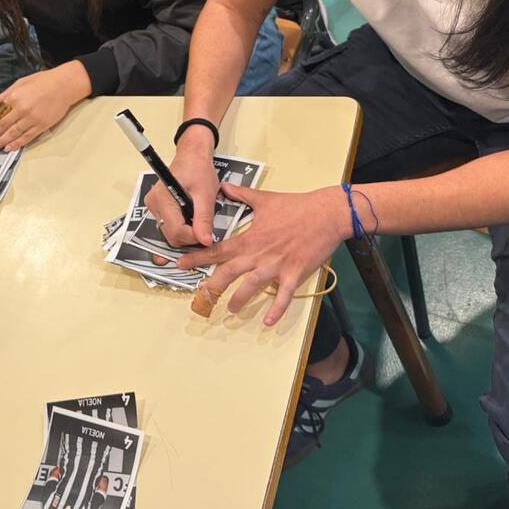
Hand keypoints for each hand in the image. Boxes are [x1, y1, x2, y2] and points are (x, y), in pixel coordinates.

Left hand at [0, 62, 90, 151]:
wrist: (64, 85)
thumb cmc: (44, 81)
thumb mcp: (21, 82)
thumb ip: (5, 94)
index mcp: (15, 97)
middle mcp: (21, 109)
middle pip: (4, 126)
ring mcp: (32, 119)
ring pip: (14, 134)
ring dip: (3, 142)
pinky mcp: (41, 125)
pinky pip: (27, 137)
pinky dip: (17, 144)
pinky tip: (10, 148)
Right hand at [146, 127, 220, 247]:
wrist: (192, 156)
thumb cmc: (198, 169)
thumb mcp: (205, 194)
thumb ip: (203, 218)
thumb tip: (205, 240)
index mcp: (162, 198)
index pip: (175, 231)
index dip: (193, 237)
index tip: (208, 235)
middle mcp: (153, 204)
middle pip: (171, 235)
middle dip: (190, 236)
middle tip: (205, 226)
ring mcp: (153, 206)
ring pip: (170, 232)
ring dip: (187, 231)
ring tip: (198, 218)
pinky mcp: (157, 208)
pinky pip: (169, 225)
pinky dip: (182, 226)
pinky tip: (191, 216)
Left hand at [177, 184, 348, 325]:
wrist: (326, 214)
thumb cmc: (296, 206)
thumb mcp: (264, 199)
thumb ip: (241, 195)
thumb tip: (224, 186)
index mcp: (250, 238)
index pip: (218, 250)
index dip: (198, 257)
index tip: (181, 264)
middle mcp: (259, 254)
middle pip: (229, 273)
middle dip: (213, 286)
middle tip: (201, 297)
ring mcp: (276, 266)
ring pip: (252, 287)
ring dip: (240, 300)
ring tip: (231, 309)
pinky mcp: (294, 274)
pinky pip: (283, 296)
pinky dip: (276, 310)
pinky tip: (268, 322)